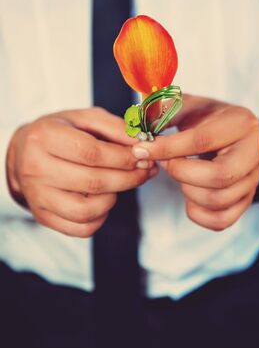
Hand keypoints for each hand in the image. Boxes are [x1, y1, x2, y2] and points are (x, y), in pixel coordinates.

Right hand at [7, 107, 156, 236]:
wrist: (25, 153)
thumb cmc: (60, 133)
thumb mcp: (84, 119)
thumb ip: (115, 128)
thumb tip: (142, 143)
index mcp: (45, 138)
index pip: (92, 153)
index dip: (123, 157)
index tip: (143, 156)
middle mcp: (36, 168)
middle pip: (93, 182)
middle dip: (128, 178)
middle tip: (145, 170)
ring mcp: (37, 196)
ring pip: (87, 211)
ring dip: (114, 198)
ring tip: (120, 183)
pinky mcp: (43, 216)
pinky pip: (81, 228)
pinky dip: (101, 216)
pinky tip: (104, 199)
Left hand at [132, 95, 258, 230]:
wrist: (234, 133)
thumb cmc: (207, 118)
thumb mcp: (188, 105)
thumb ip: (163, 112)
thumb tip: (136, 129)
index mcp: (239, 124)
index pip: (202, 140)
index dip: (167, 148)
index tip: (141, 150)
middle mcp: (253, 153)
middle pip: (219, 176)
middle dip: (182, 173)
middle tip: (167, 164)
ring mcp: (252, 180)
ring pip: (219, 200)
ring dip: (188, 192)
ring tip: (180, 176)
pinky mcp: (245, 200)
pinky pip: (222, 220)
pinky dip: (197, 214)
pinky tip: (189, 197)